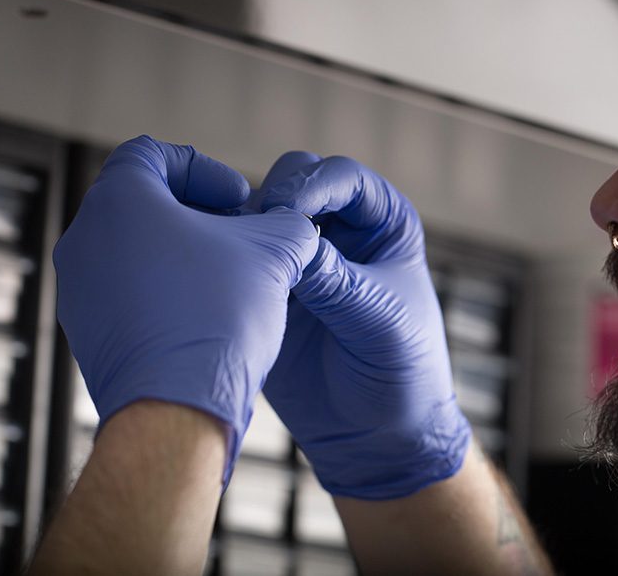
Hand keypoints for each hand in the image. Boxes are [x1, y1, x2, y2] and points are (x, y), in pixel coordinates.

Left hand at [54, 136, 318, 482]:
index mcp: (119, 199)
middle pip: (142, 202)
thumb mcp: (273, 252)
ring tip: (227, 277)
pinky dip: (161, 290)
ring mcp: (78, 287)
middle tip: (238, 235)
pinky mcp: (85, 330)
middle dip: (196, 213)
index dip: (204, 168)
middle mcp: (84, 237)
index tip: (238, 200)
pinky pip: (124, 292)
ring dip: (179, 253)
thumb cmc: (216, 319)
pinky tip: (203, 315)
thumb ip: (286, 222)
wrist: (174, 409)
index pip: (152, 153)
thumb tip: (291, 228)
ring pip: (132, 249)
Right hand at [258, 153, 470, 499]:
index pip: (343, 179)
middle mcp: (340, 230)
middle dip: (274, 200)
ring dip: (246, 229)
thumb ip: (337, 279)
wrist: (375, 438)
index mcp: (382, 224)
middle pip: (295, 182)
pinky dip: (227, 259)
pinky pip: (239, 256)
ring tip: (234, 256)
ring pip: (260, 216)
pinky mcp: (268, 287)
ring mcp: (301, 257)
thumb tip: (289, 240)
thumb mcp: (379, 321)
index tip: (288, 213)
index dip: (313, 185)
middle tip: (258, 233)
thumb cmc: (401, 375)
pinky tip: (217, 277)